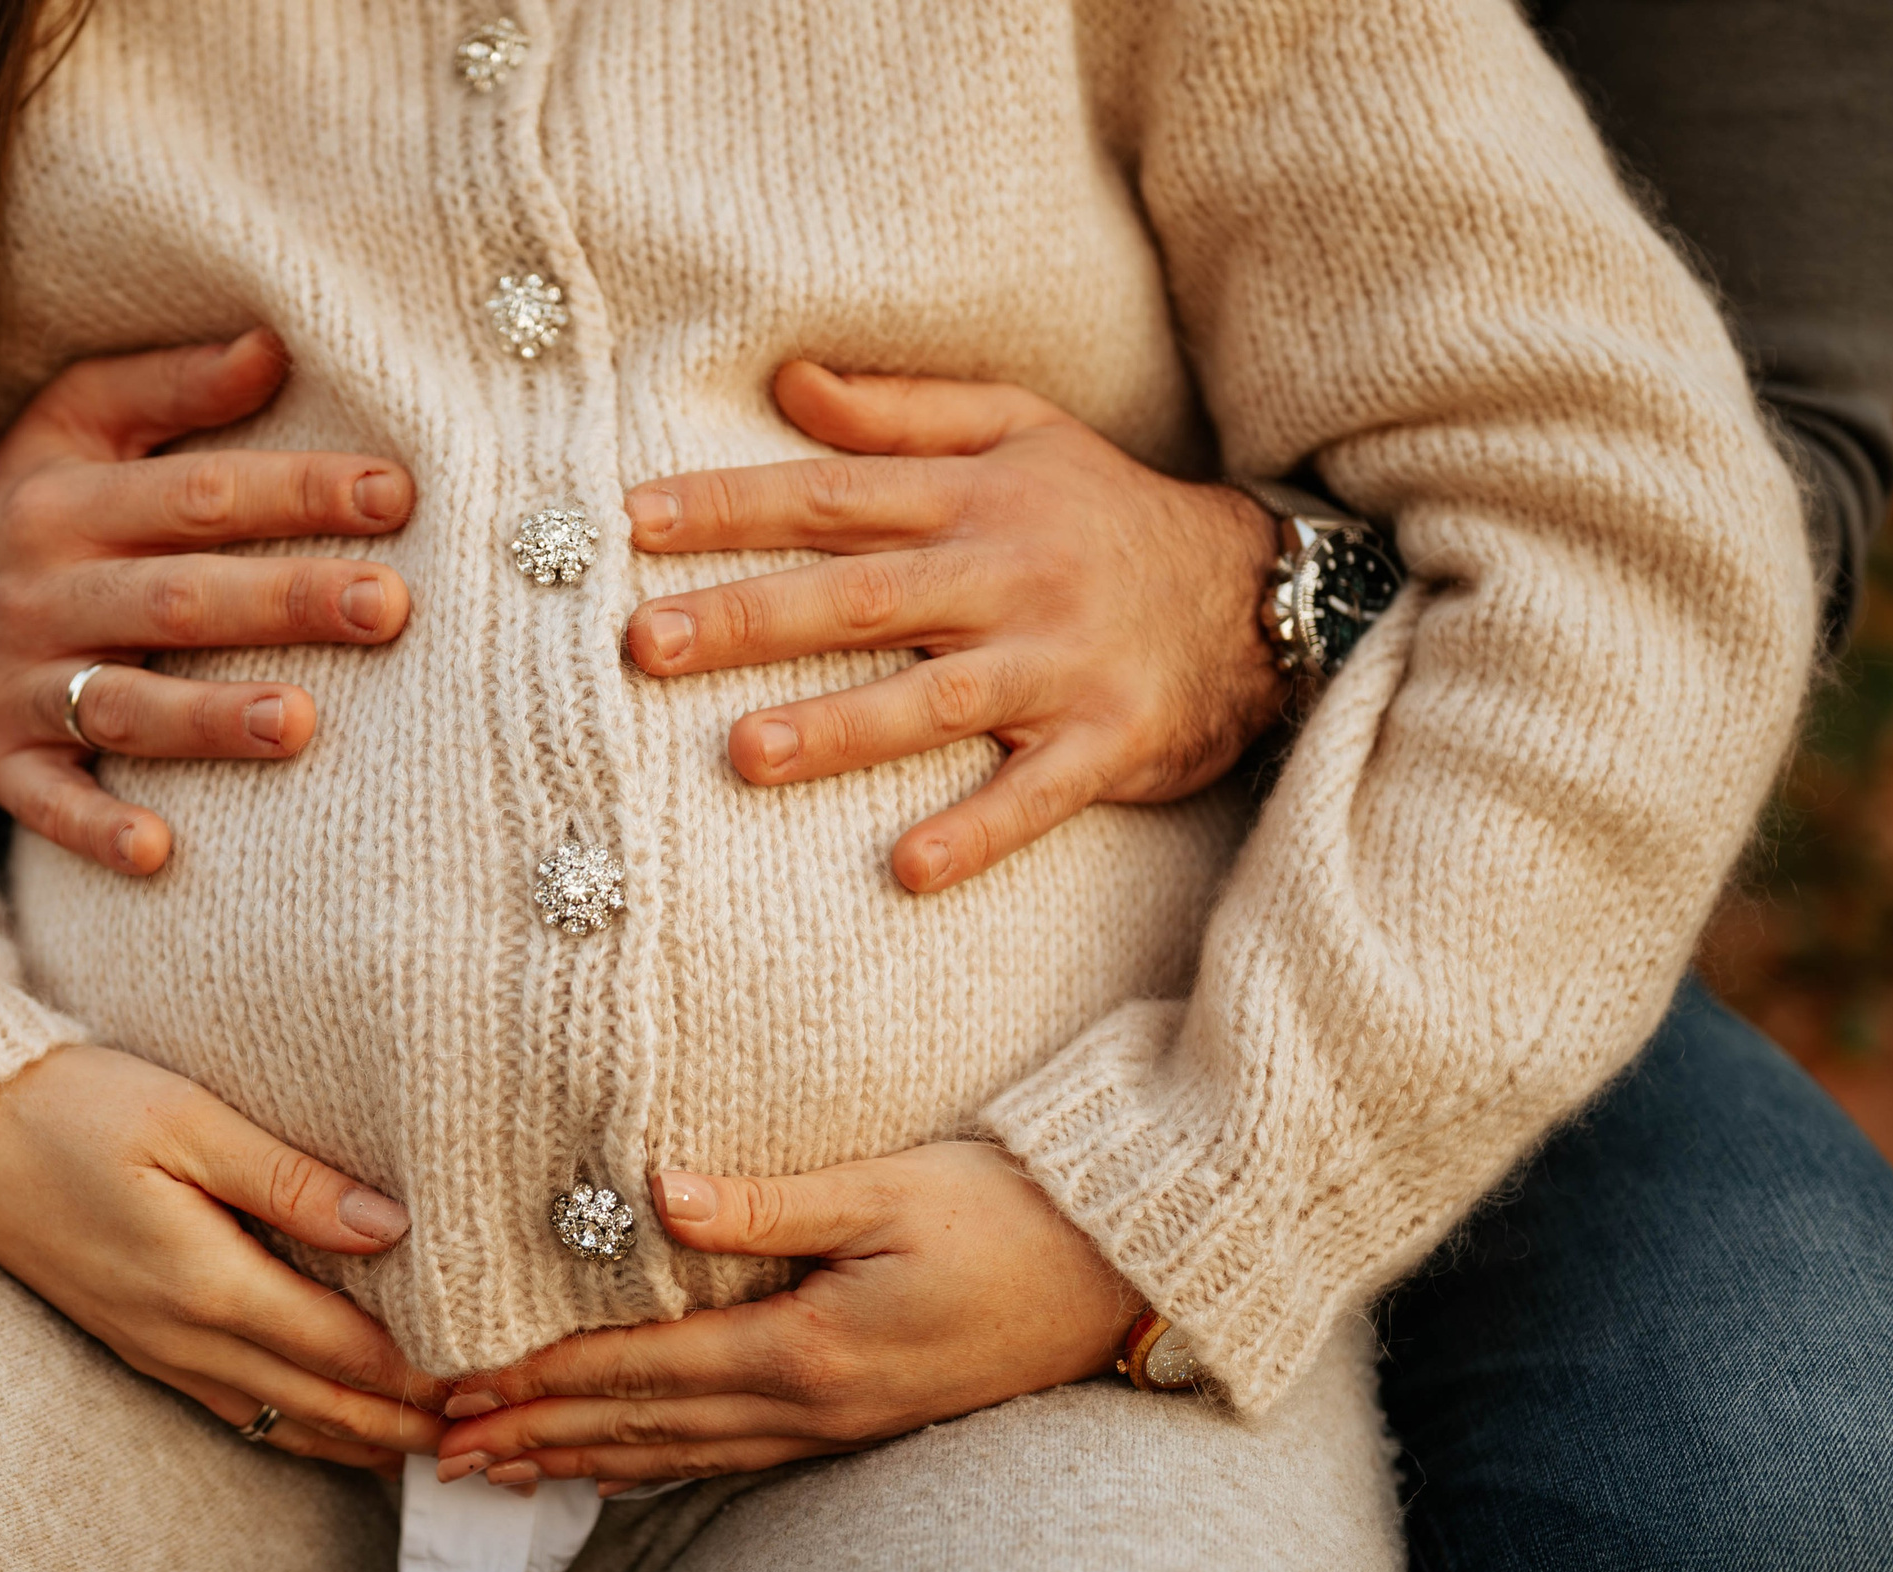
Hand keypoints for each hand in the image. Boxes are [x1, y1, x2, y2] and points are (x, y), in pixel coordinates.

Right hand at [0, 328, 416, 876]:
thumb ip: (172, 386)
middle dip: (284, 601)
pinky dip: (96, 828)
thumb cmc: (25, 496)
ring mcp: (16, 681)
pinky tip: (159, 851)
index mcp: (71, 499)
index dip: (297, 491)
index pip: (200, 493)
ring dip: (209, 719)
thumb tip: (276, 343)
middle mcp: (42, 589)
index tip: (395, 494)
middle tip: (388, 606)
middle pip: (177, 596)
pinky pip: (46, 803)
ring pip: (123, 703)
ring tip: (301, 723)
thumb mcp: (75, 419)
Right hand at [0, 1045, 448, 1472]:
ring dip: (362, 1438)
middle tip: (490, 1430)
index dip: (425, 1372)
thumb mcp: (185, 1118)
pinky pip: (238, 1408)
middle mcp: (184, 1335)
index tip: (496, 1378)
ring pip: (281, 1420)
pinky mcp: (140, 1342)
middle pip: (323, 1404)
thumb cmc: (69, 1105)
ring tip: (436, 1446)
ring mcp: (157, 1348)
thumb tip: (389, 1224)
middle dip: (409, 1423)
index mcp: (205, 1283)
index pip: (344, 1349)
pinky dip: (301, 1428)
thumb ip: (291, 1178)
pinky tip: (337, 1430)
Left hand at [432, 1143, 1139, 1490]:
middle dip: (537, 1438)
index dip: (543, 1381)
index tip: (462, 1390)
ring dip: (586, 1461)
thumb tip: (654, 1194)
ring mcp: (836, 1423)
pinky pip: (733, 1455)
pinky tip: (628, 1467)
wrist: (1117, 1273)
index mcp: (806, 1347)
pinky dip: (661, 1464)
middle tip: (443, 1452)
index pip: (640, 1370)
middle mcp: (811, 1403)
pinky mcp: (860, 1418)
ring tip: (508, 1471)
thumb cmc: (1010, 1214)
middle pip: (643, 1428)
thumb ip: (764, 1202)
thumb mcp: (886, 1190)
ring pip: (681, 1454)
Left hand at [623, 363, 1283, 893]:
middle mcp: (1009, 575)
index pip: (834, 495)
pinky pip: (1036, 795)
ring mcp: (1058, 664)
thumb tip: (788, 382)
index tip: (633, 521)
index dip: (732, 506)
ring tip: (746, 753)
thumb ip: (901, 412)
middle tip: (645, 642)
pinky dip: (977, 830)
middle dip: (750, 618)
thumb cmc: (1106, 513)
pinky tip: (908, 869)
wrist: (1259, 597)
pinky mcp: (1107, 743)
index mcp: (977, 498)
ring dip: (841, 727)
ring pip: (936, 698)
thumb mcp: (1021, 431)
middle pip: (863, 596)